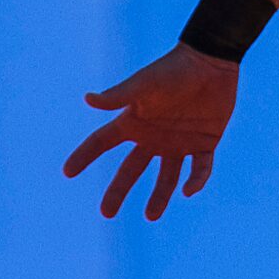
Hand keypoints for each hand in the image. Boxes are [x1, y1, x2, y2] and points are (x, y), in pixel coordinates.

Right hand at [63, 44, 238, 219]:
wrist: (211, 62)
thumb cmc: (174, 69)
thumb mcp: (145, 84)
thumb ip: (119, 95)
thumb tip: (87, 99)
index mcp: (135, 121)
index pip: (102, 142)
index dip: (84, 156)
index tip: (67, 172)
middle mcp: (153, 136)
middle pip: (130, 169)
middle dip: (118, 190)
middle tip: (106, 213)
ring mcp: (179, 141)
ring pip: (167, 176)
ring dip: (160, 196)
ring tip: (151, 216)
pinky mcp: (205, 142)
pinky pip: (200, 168)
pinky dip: (196, 180)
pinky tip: (189, 190)